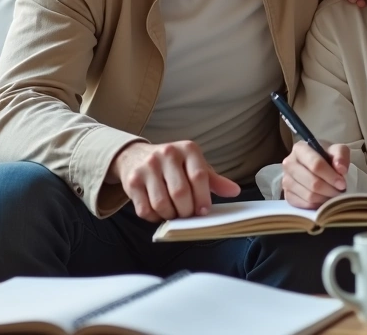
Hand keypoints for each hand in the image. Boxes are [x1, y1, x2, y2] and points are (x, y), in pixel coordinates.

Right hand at [109, 141, 240, 221]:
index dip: (203, 198)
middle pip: (180, 193)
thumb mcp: (194, 165)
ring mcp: (147, 167)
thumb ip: (214, 180)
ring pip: (162, 204)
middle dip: (187, 211)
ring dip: (171, 215)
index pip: (199, 177)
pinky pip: (145, 210)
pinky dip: (155, 217)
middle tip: (188, 214)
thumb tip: (234, 191)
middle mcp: (167, 154)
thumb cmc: (172, 165)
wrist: (134, 156)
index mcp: (187, 149)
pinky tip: (159, 212)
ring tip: (174, 213)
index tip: (204, 210)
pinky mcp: (131, 182)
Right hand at [282, 141, 349, 208]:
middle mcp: (289, 164)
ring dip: (325, 198)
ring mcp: (286, 180)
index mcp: (300, 149)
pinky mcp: (287, 195)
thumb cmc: (327, 157)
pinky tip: (324, 199)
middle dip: (330, 189)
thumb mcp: (337, 150)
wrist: (318, 165)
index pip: (316, 164)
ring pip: (309, 196)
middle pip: (313, 182)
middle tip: (340, 191)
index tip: (342, 183)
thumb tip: (341, 169)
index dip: (331, 176)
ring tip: (333, 195)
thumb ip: (341, 156)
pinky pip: (304, 205)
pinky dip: (317, 205)